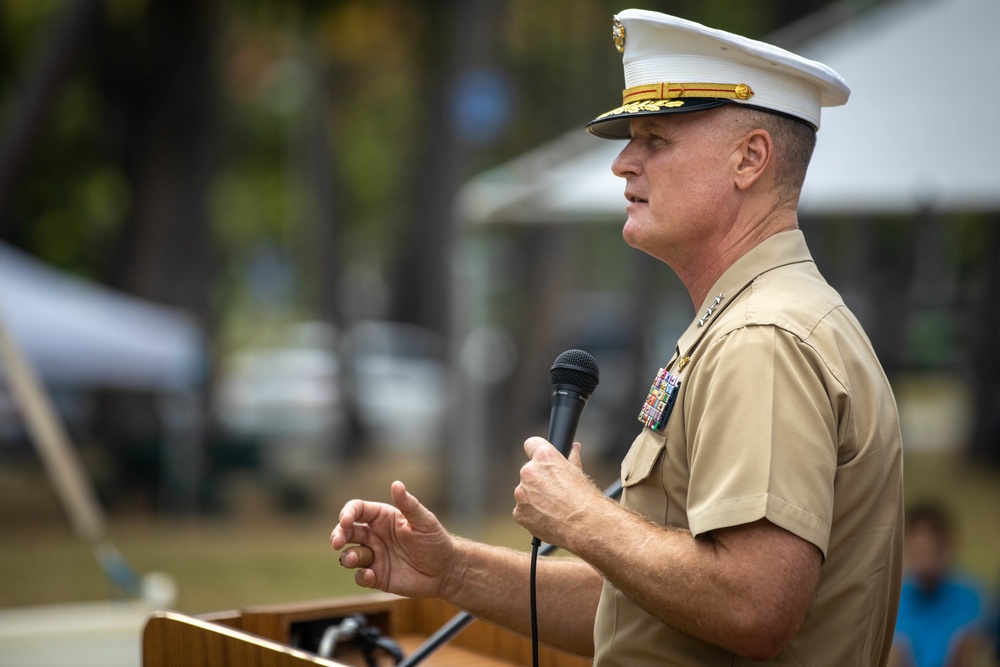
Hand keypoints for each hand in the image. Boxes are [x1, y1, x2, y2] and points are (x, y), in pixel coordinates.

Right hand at [331, 481, 454, 597]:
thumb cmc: (436, 541)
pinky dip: (360, 576)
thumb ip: (408, 505)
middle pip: (346, 532)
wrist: (445, 570)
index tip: (346, 521)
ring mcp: (374, 556)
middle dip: (338, 535)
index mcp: (382, 518)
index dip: (347, 513)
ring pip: (349, 554)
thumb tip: (396, 484)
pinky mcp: (377, 576)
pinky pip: (360, 576)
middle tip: (336, 542)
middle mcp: (374, 536)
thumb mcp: (424, 521)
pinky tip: (370, 575)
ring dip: (347, 556)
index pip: (357, 510)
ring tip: (354, 559)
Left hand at [513, 437, 601, 548]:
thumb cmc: (584, 498)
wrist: (584, 525)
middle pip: (528, 471)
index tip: (539, 458)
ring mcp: (521, 493)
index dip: (535, 451)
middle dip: (538, 480)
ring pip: (524, 492)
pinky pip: (522, 510)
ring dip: (534, 498)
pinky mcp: (518, 512)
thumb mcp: (579, 473)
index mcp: (544, 457)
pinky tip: (547, 518)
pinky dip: (531, 514)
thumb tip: (575, 448)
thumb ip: (572, 458)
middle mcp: (529, 471)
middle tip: (554, 492)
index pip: (531, 444)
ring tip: (553, 508)